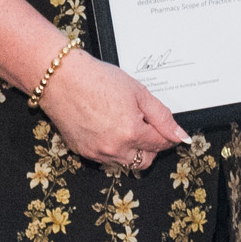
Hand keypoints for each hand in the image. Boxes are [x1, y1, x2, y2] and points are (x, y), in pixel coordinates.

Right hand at [43, 55, 187, 170]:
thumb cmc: (96, 79)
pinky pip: (105, 158)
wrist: (61, 78)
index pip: (161, 144)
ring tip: (125, 125)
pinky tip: (108, 128)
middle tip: (146, 128)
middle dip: (151, 147)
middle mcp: (114, 148)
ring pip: (125, 163)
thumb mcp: (138, 92)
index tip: (167, 131)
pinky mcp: (82, 152)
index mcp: (131, 132)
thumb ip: (162, 117)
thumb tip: (179, 135)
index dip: (168, 136)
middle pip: (145, 161)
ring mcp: (96, 153)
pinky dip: (113, 149)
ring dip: (132, 150)